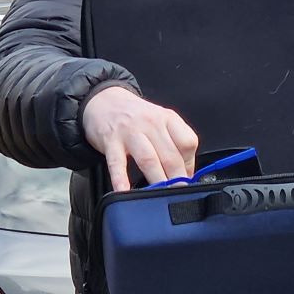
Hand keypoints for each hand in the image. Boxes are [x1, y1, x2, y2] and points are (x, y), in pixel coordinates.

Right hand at [82, 86, 197, 191]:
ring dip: (157, 180)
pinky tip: (124, 191)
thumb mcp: (159, 120)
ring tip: (161, 195)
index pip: (187, 142)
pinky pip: (117, 163)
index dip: (190, 164)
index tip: (188, 178)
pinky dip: (121, 179)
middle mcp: (151, 123)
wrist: (104, 99)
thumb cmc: (134, 115)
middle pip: (170, 155)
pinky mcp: (111, 141)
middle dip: (177, 178)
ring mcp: (130, 132)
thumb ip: (173, 141)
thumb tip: (186, 171)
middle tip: (179, 192)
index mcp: (167, 118)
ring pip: (148, 160)